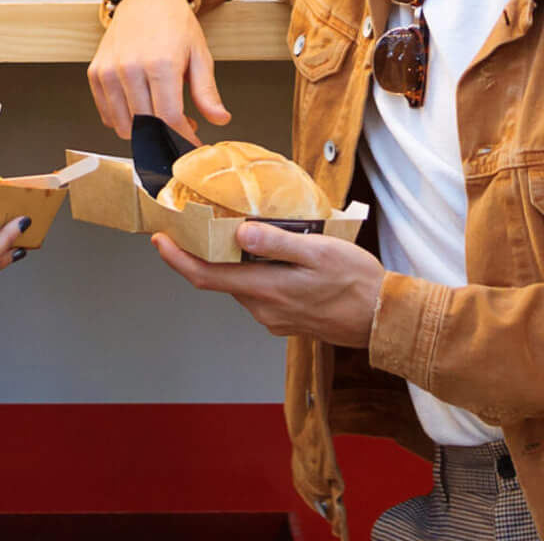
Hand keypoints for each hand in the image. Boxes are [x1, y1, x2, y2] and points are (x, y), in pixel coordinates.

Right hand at [85, 0, 228, 141]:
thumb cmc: (175, 24)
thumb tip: (220, 119)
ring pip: (124, 125)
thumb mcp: (199, 55)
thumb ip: (207, 91)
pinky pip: (107, 114)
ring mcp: (109, 71)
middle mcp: (130, 68)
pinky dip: (123, 120)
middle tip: (181, 127)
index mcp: (161, 64)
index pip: (169, 118)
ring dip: (144, 131)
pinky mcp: (96, 73)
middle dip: (167, 135)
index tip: (192, 144)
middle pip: (146, 125)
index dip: (183, 138)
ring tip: (160, 115)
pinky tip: (140, 108)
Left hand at [149, 223, 382, 349]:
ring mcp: (275, 318)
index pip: (206, 276)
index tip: (160, 240)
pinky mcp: (287, 319)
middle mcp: (263, 309)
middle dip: (208, 254)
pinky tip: (275, 257)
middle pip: (221, 279)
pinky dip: (257, 274)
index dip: (177, 258)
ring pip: (242, 285)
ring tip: (248, 233)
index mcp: (266, 290)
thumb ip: (276, 243)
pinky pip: (261, 293)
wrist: (384, 320)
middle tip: (203, 223)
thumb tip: (239, 234)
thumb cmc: (356, 283)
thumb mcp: (318, 252)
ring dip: (238, 263)